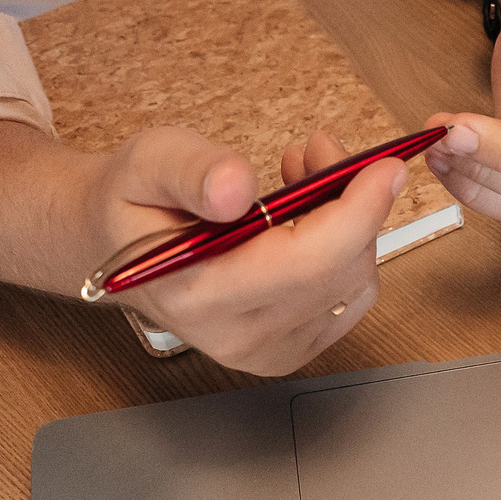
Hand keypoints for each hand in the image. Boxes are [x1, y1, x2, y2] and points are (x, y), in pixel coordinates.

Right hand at [0, 119, 400, 376]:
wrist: (115, 244)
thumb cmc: (133, 202)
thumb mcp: (148, 162)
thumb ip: (190, 171)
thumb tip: (235, 187)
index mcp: (199, 295)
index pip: (306, 264)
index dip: (357, 213)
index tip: (385, 167)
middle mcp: (237, 336)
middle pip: (338, 273)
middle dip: (352, 202)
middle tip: (320, 149)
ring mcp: (265, 350)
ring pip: (352, 285)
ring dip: (349, 223)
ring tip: (303, 174)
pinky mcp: (288, 348)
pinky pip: (349, 300)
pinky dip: (346, 251)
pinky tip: (310, 215)